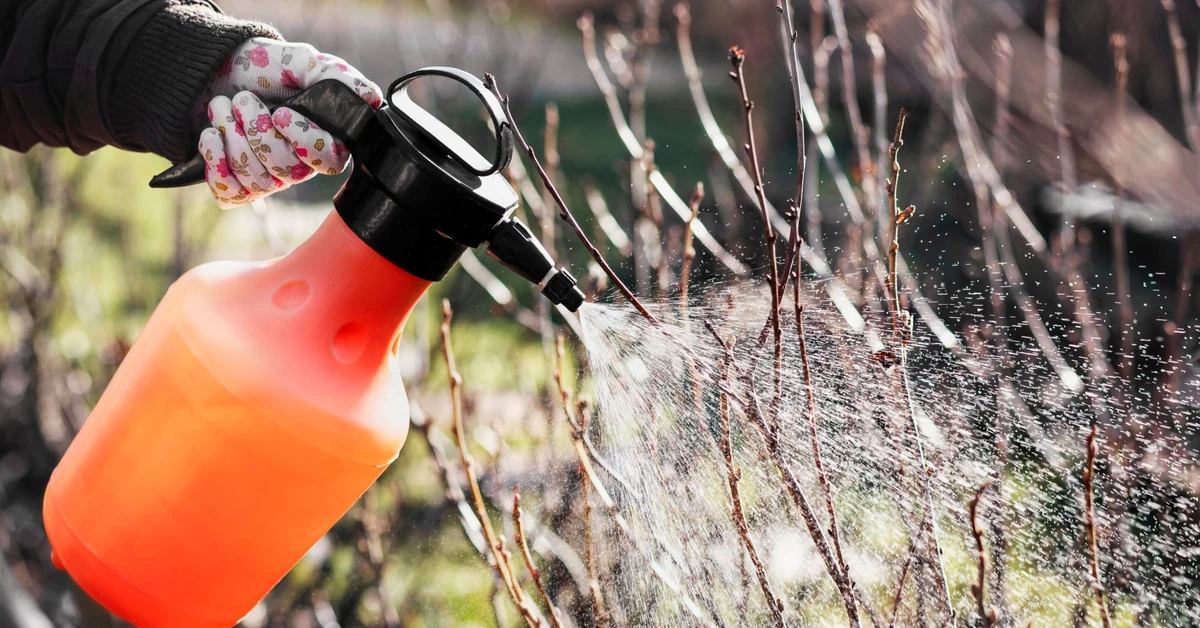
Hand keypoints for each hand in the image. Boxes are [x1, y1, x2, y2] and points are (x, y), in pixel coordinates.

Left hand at [197, 38, 382, 207]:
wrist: (211, 71)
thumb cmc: (262, 68)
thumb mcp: (300, 63)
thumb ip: (336, 76)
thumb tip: (372, 97)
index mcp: (320, 139)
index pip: (328, 161)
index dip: (304, 141)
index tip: (281, 112)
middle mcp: (297, 165)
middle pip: (287, 171)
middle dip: (257, 130)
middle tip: (242, 100)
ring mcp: (267, 179)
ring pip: (257, 181)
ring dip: (231, 137)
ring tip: (222, 106)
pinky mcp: (235, 185)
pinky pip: (230, 193)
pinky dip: (215, 160)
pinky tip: (211, 135)